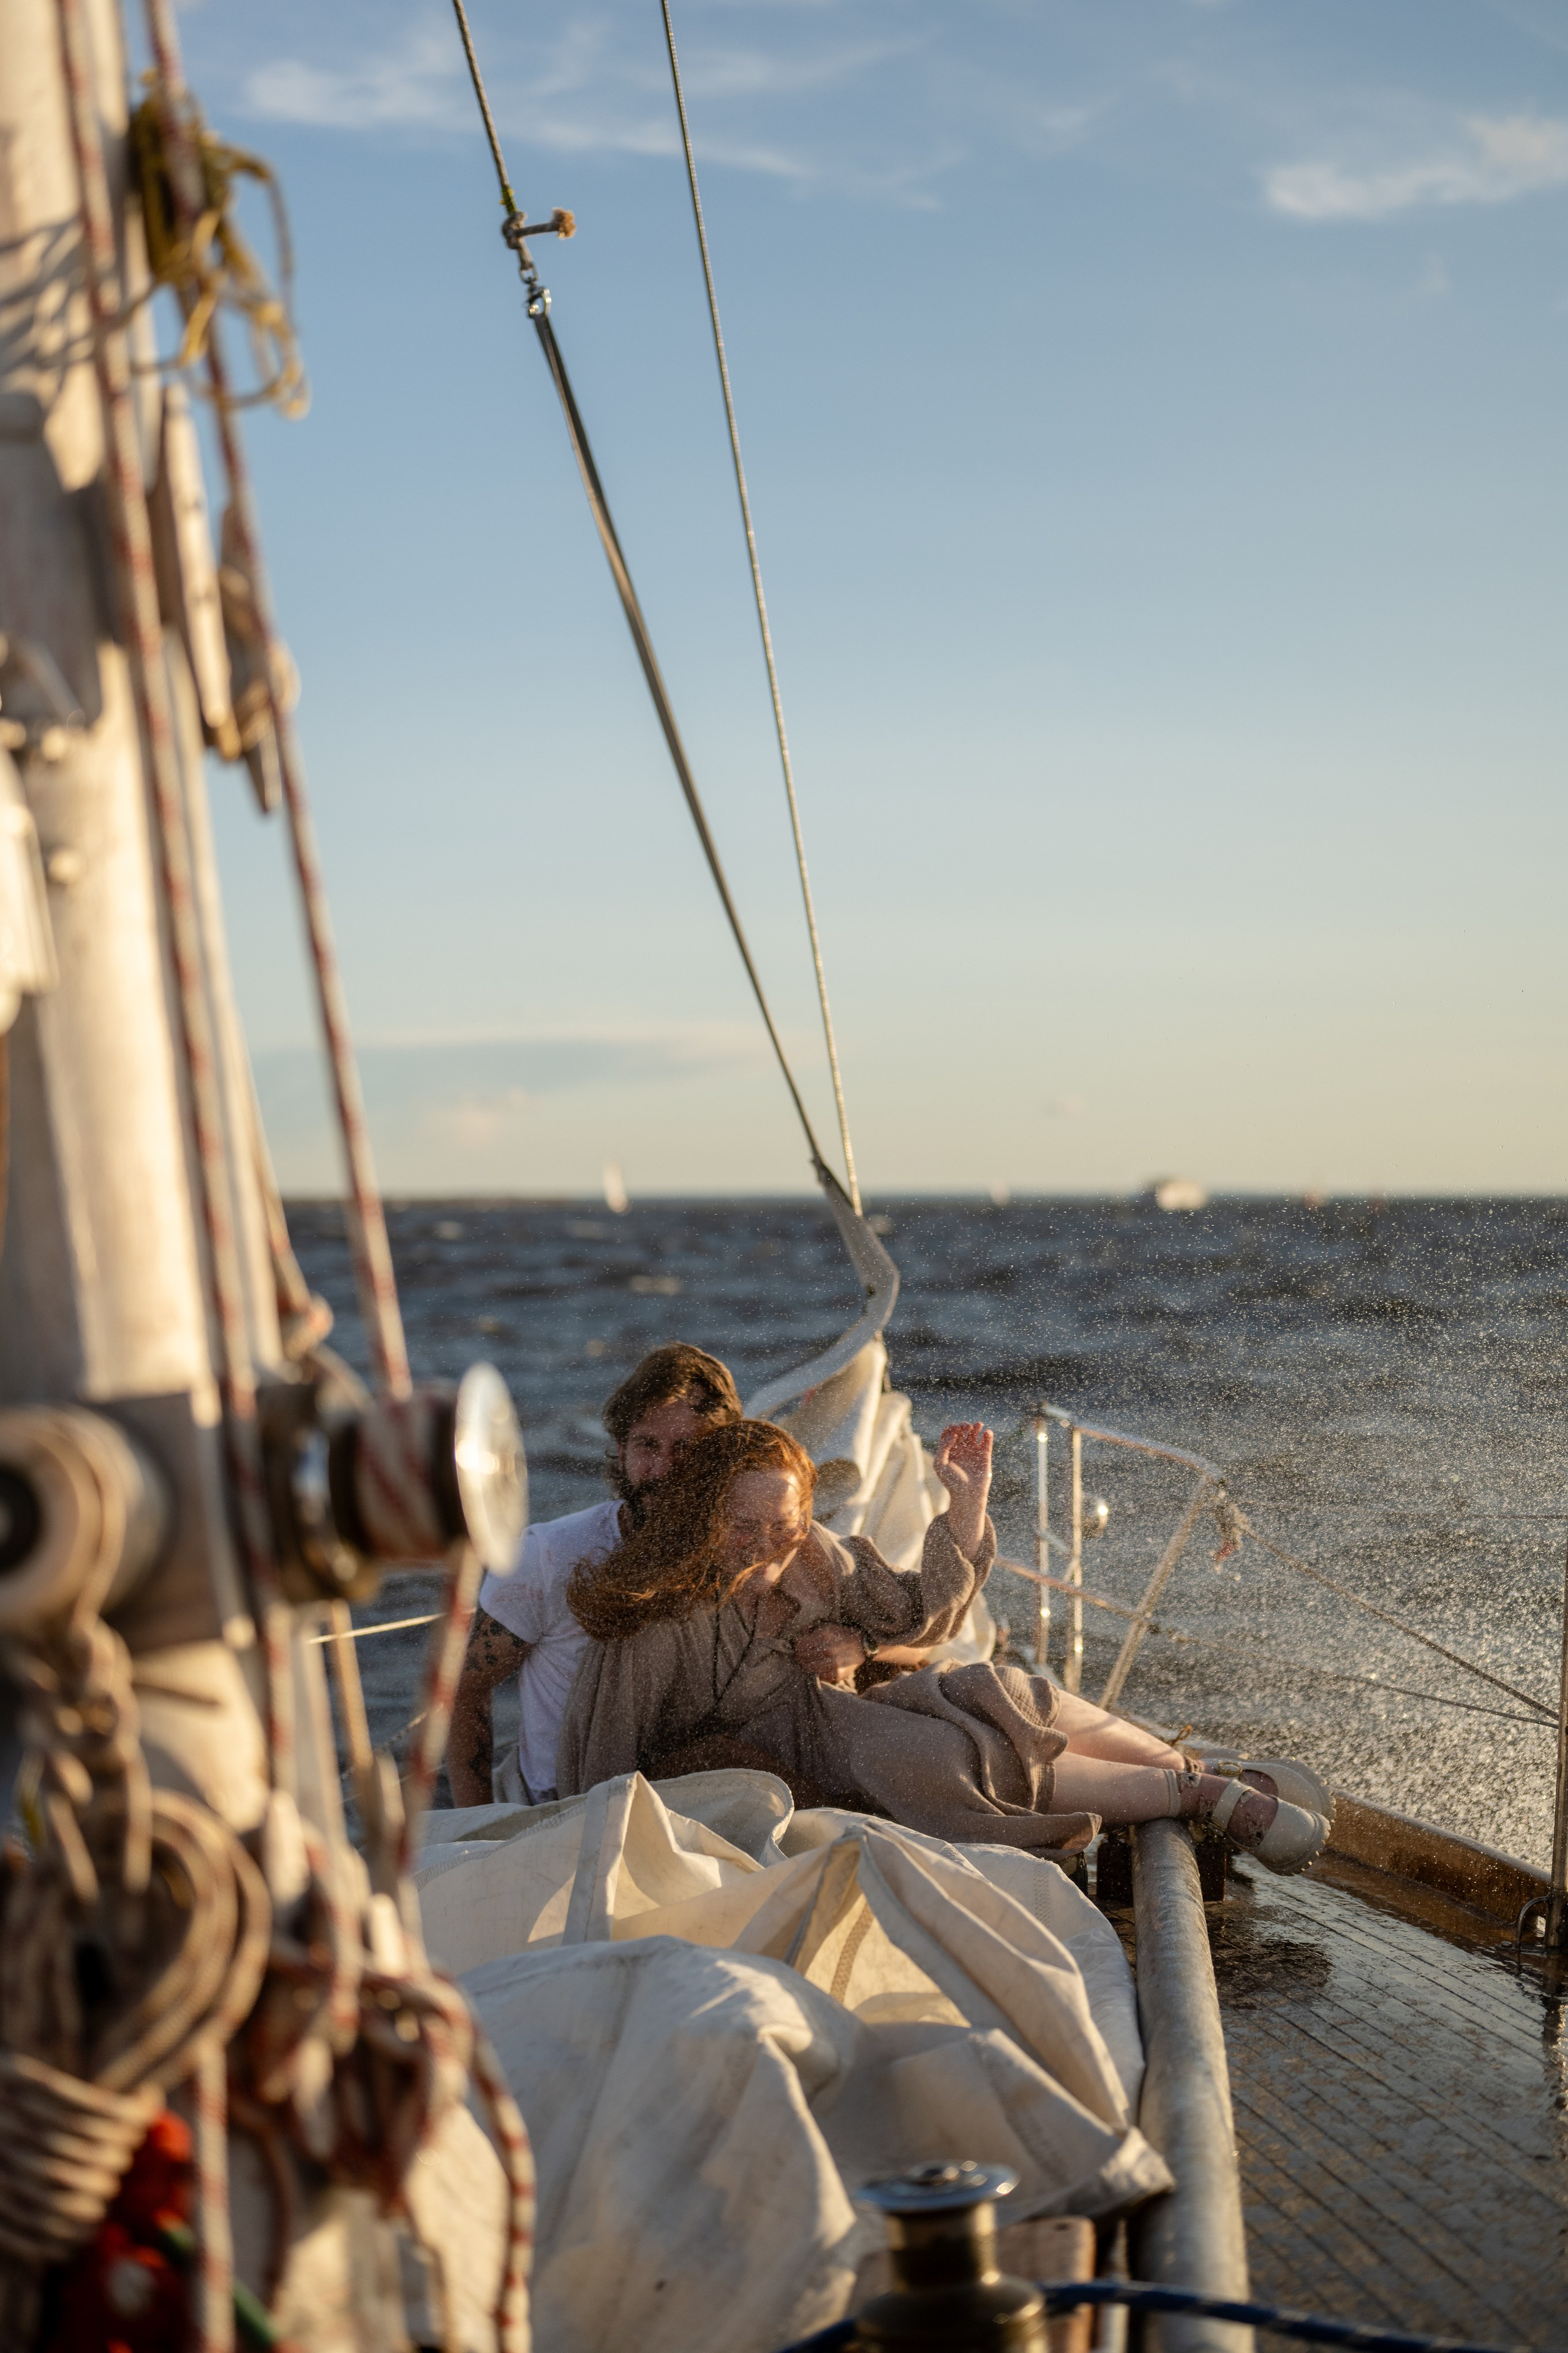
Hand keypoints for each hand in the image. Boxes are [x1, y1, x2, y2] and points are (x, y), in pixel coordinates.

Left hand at [792, 1622, 865, 1686]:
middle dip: (801, 1656)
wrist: (860, 1647)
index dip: (798, 1646)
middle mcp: (829, 1650)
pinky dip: (817, 1671)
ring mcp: (833, 1664)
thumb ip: (810, 1629)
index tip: (799, 1646)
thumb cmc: (840, 1635)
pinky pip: (819, 1675)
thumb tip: (798, 1635)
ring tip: (809, 1661)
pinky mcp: (836, 1675)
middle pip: (803, 1657)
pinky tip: (820, 1666)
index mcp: (824, 1635)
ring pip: (808, 1668)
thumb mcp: (827, 1626)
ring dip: (807, 1664)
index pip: (801, 1645)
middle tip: (802, 1655)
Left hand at [934, 1421, 992, 1558]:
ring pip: (975, 1434)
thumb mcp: (940, 1465)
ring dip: (976, 1426)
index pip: (949, 1433)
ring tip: (978, 1425)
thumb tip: (953, 1435)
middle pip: (962, 1431)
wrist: (967, 1495)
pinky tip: (987, 1432)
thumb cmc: (951, 1481)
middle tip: (966, 1427)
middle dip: (964, 1425)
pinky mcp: (984, 1456)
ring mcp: (973, 1452)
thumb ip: (943, 1448)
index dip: (951, 1428)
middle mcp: (961, 1449)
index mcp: (949, 1450)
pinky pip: (986, 1442)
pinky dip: (988, 1435)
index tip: (954, 1432)